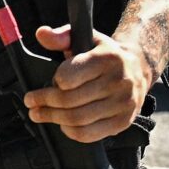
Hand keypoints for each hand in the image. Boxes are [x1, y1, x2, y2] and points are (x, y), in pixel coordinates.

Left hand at [24, 24, 155, 144]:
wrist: (137, 70)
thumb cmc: (103, 55)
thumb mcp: (85, 39)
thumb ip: (62, 36)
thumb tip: (42, 34)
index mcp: (107, 58)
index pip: (68, 77)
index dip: (55, 80)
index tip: (50, 81)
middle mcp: (119, 81)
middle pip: (69, 100)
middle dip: (44, 102)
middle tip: (30, 102)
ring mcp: (123, 103)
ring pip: (77, 119)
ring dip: (52, 118)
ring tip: (38, 114)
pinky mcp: (123, 122)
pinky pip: (88, 134)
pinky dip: (69, 131)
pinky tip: (62, 124)